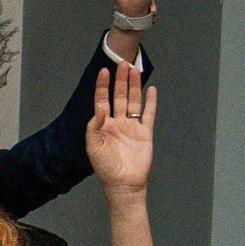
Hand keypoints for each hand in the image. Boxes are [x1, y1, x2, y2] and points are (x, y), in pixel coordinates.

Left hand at [85, 59, 154, 191]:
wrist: (124, 183)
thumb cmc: (105, 168)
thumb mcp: (93, 147)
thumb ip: (94, 126)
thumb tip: (100, 106)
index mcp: (103, 126)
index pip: (102, 100)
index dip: (103, 86)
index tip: (104, 71)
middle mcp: (117, 123)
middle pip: (118, 96)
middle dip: (120, 80)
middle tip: (122, 63)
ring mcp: (131, 126)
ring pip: (133, 101)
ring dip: (133, 86)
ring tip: (134, 70)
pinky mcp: (145, 132)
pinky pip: (148, 113)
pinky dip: (150, 102)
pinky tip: (150, 90)